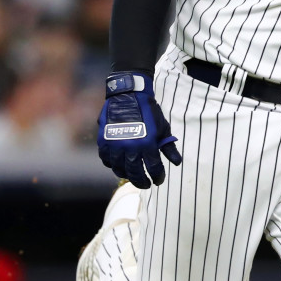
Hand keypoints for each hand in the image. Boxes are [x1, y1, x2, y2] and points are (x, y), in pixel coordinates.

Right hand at [97, 72, 181, 188]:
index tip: (159, 180)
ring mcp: (115, 145)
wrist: (129, 95)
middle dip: (142, 181)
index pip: (154, 169)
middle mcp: (131, 148)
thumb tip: (176, 163)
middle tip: (146, 184)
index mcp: (148, 145)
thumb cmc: (149, 112)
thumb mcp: (163, 128)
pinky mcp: (104, 141)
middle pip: (135, 173)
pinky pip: (106, 159)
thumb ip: (168, 147)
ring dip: (126, 175)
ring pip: (119, 168)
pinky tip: (117, 165)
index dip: (158, 177)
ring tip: (132, 176)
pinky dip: (112, 165)